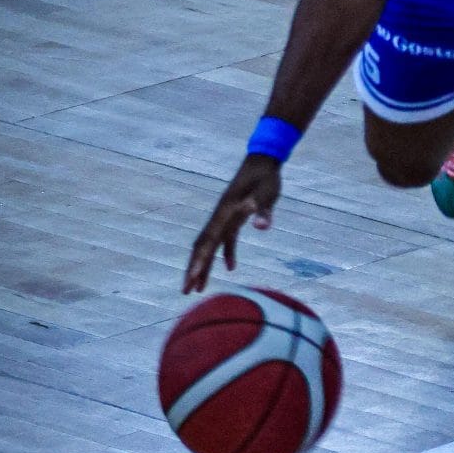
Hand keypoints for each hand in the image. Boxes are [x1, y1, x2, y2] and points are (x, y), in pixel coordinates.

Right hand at [184, 155, 283, 293]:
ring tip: (198, 288)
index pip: (208, 242)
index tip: (191, 279)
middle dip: (193, 269)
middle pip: (203, 247)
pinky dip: (227, 254)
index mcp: (224, 213)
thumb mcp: (268, 193)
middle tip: (185, 291)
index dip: (199, 261)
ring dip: (204, 266)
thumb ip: (263, 210)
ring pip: (211, 246)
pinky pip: (226, 240)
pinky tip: (231, 268)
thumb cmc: (265, 177)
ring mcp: (226, 217)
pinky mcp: (235, 217)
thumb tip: (261, 226)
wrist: (264, 161)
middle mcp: (220, 217)